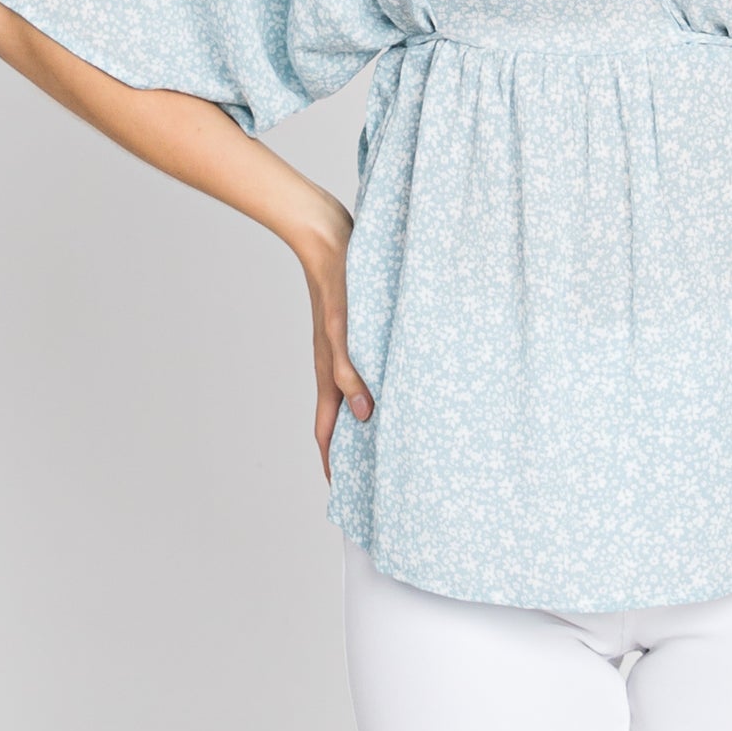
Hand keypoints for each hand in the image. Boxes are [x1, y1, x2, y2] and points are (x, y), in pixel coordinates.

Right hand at [295, 199, 375, 482]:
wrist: (330, 238)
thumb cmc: (337, 284)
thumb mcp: (344, 333)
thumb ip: (352, 373)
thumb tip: (367, 415)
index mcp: (328, 373)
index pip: (328, 431)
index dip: (335, 463)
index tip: (345, 492)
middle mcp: (336, 365)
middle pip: (344, 418)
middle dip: (356, 447)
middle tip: (378, 471)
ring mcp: (347, 348)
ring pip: (358, 392)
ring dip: (372, 416)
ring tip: (396, 436)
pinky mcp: (360, 330)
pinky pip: (369, 367)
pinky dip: (381, 384)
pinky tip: (403, 383)